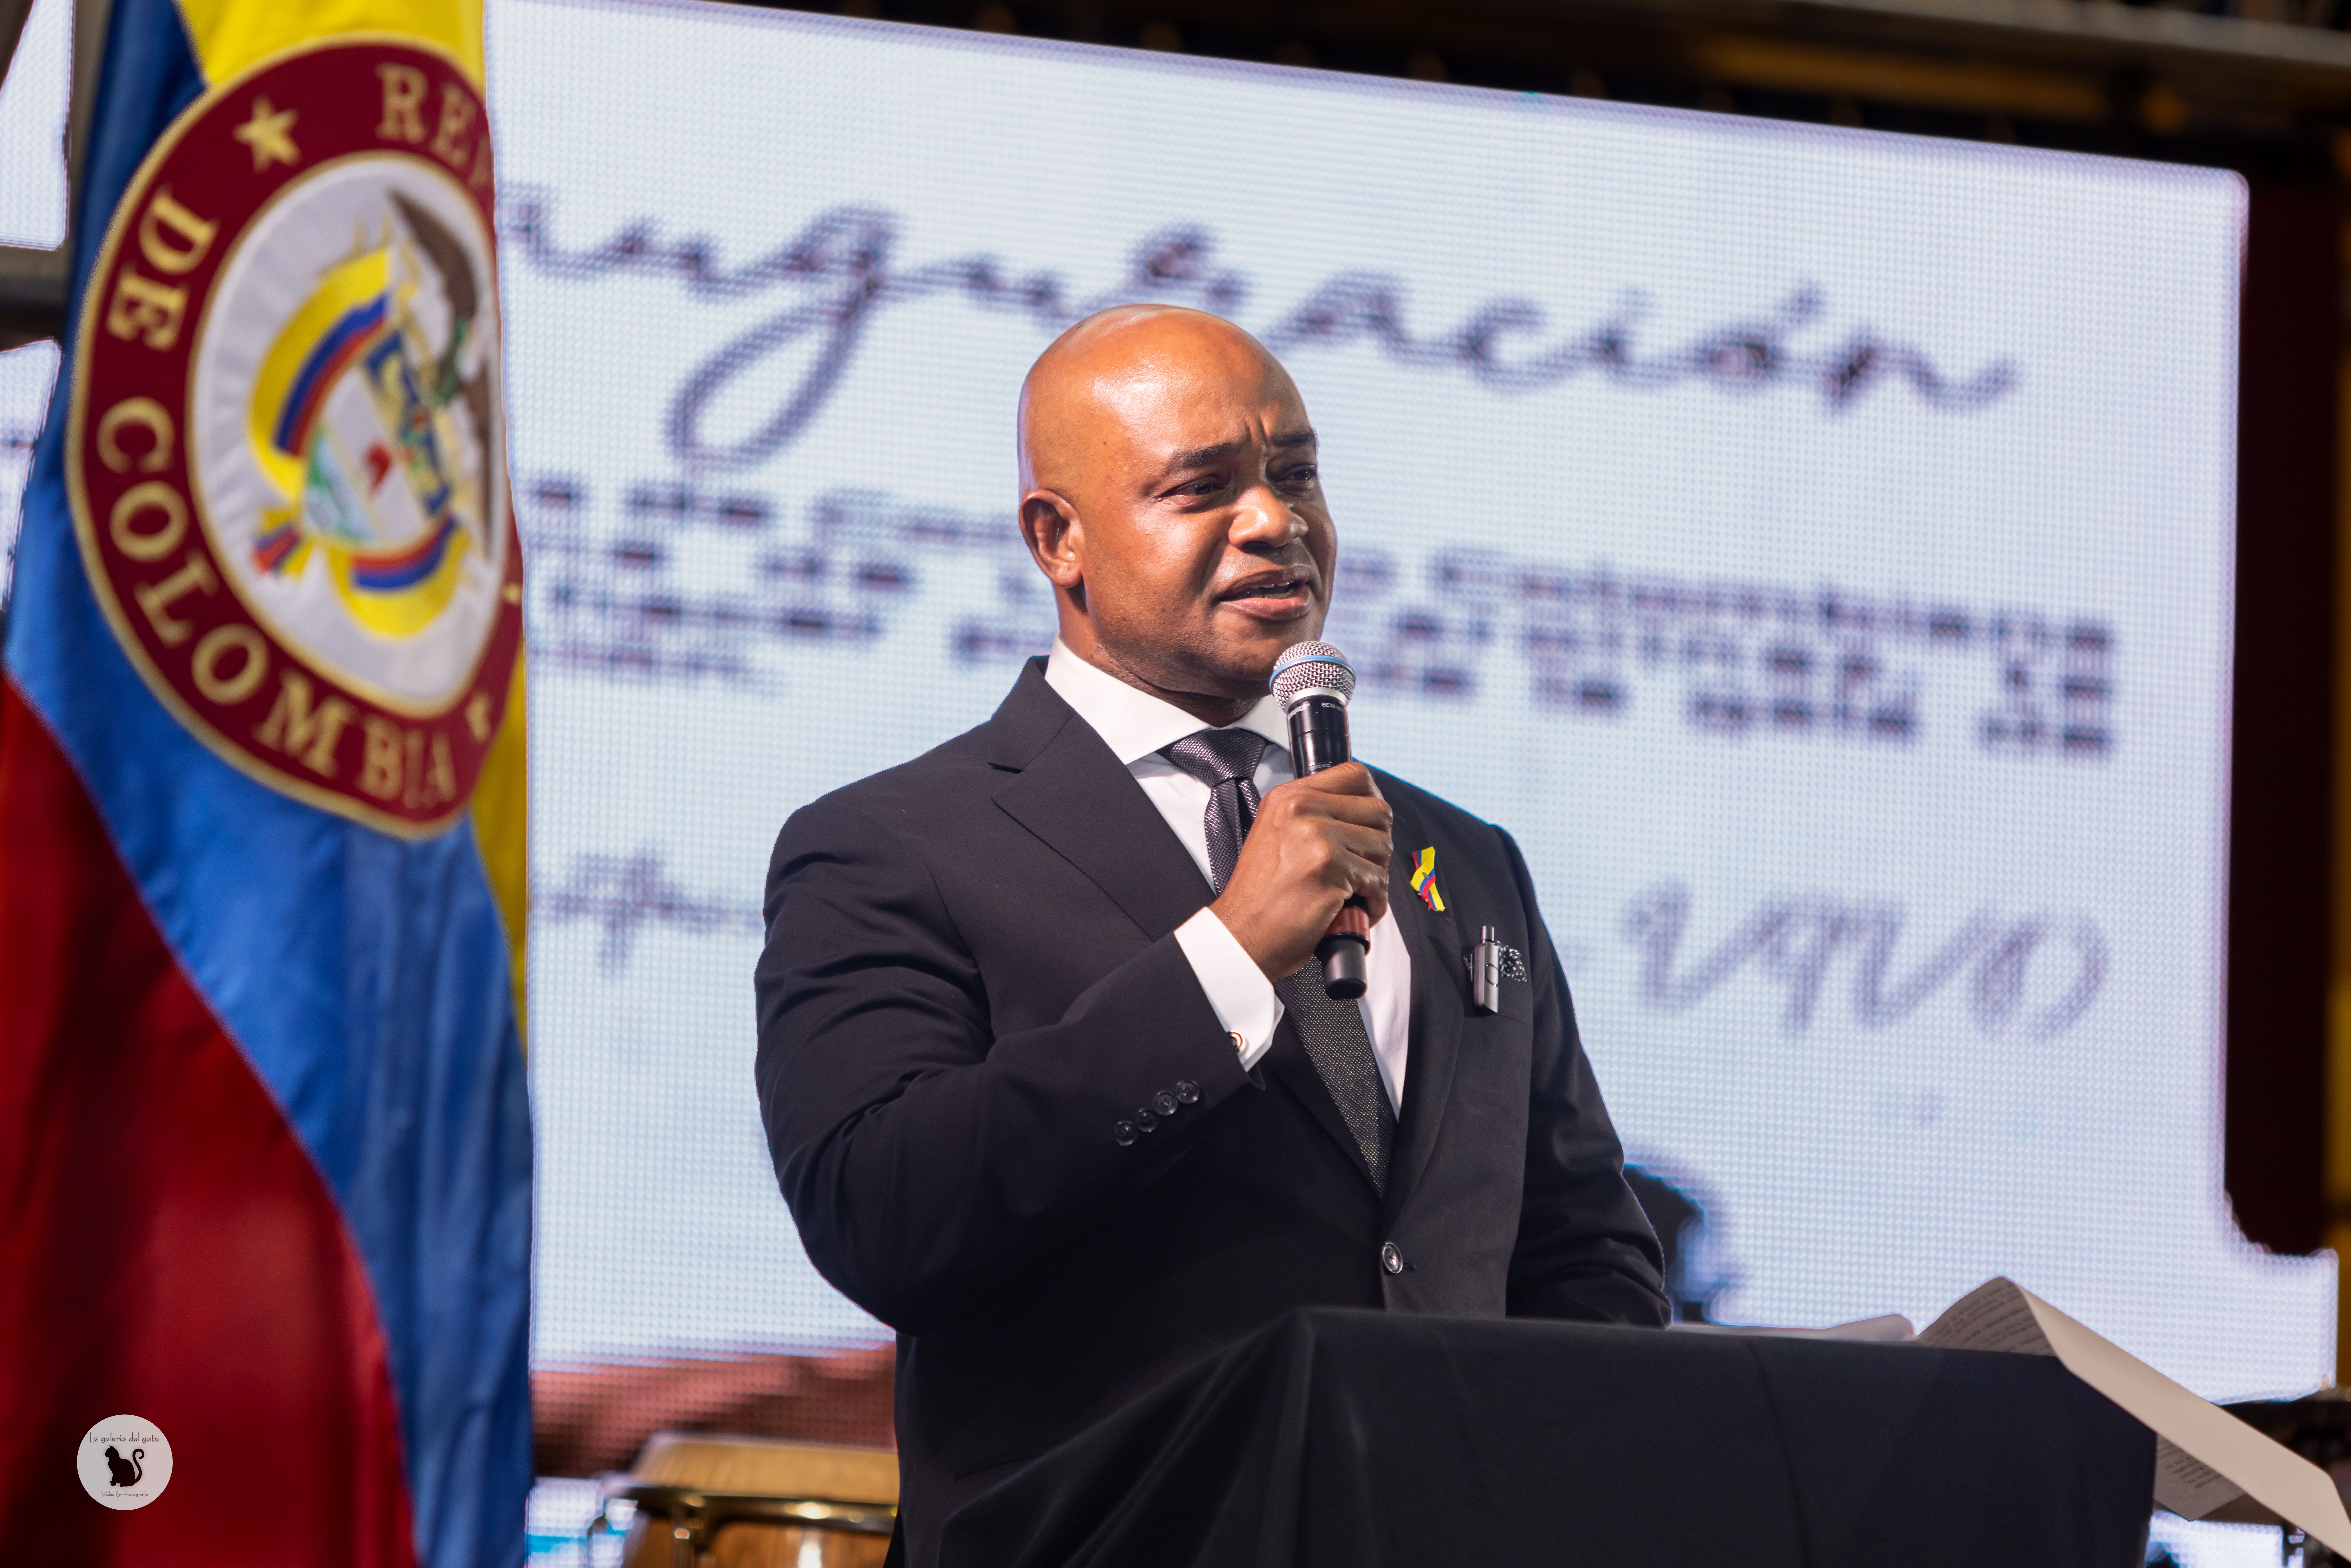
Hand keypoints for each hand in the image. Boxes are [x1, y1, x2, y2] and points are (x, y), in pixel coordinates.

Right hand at [1211, 763, 1392, 980]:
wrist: (1243, 935)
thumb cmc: (1260, 897)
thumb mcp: (1276, 835)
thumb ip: (1312, 816)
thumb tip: (1358, 814)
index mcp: (1289, 797)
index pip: (1354, 775)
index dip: (1372, 800)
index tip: (1370, 824)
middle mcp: (1302, 809)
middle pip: (1378, 811)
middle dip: (1376, 844)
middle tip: (1359, 866)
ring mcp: (1317, 836)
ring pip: (1382, 846)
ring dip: (1375, 875)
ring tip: (1352, 891)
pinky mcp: (1331, 867)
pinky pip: (1379, 880)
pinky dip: (1373, 902)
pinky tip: (1351, 909)